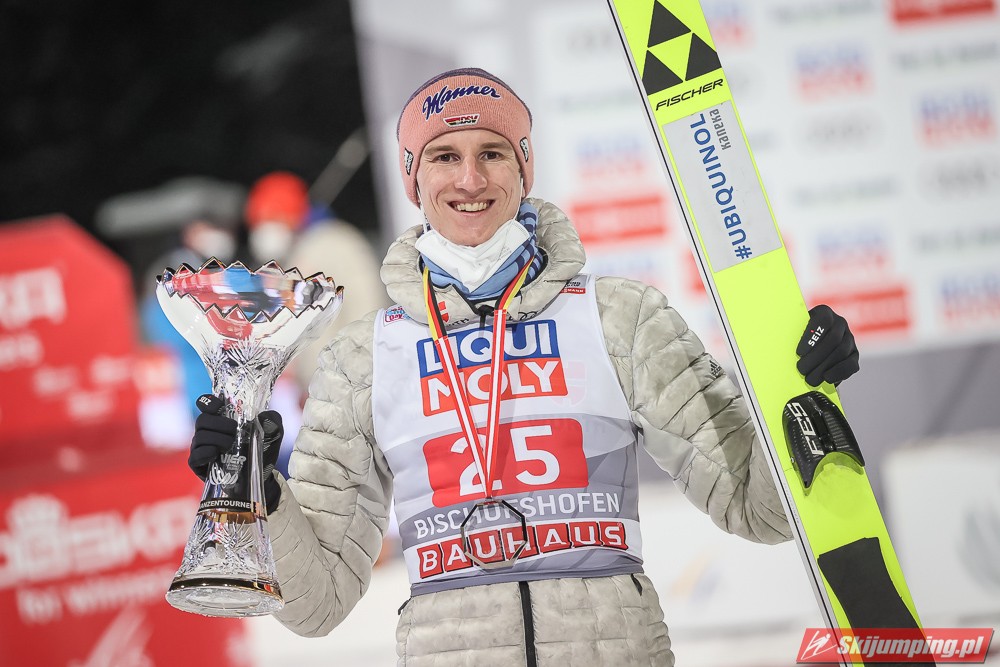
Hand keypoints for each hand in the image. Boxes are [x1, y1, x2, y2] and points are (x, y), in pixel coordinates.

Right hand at [190, 394, 283, 512]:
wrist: (262, 476)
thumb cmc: (263, 450)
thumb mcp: (273, 434)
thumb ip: (272, 421)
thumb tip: (264, 416)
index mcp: (222, 419)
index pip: (206, 404)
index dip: (209, 402)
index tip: (220, 406)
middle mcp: (209, 431)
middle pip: (202, 420)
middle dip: (219, 423)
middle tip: (234, 430)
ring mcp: (202, 448)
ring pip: (199, 437)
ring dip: (216, 438)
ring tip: (230, 445)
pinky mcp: (200, 465)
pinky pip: (194, 456)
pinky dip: (205, 452)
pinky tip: (216, 454)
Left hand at [796, 305, 859, 386]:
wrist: (810, 347)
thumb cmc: (796, 338)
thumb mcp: (792, 332)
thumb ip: (790, 334)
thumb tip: (778, 344)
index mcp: (824, 313)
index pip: (822, 321)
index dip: (811, 337)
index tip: (799, 353)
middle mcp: (839, 323)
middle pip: (833, 340)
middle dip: (816, 357)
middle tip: (801, 370)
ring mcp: (849, 339)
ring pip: (841, 352)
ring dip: (824, 367)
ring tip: (810, 379)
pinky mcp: (854, 355)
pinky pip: (851, 364)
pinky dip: (839, 373)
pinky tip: (827, 379)